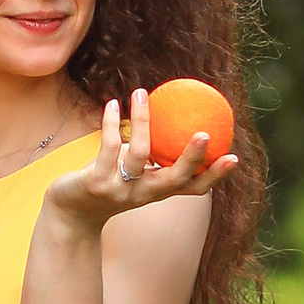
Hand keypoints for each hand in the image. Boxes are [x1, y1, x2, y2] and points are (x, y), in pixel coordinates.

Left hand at [44, 88, 237, 235]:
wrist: (70, 211)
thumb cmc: (108, 180)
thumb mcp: (133, 169)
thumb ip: (154, 150)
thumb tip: (174, 113)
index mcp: (158, 191)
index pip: (193, 187)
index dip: (214, 175)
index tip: (233, 157)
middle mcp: (144, 194)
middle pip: (175, 178)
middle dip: (191, 158)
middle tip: (204, 132)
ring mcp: (120, 190)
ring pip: (139, 154)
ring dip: (142, 120)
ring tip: (141, 92)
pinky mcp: (97, 183)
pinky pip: (108, 147)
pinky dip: (112, 123)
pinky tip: (114, 104)